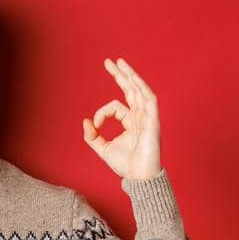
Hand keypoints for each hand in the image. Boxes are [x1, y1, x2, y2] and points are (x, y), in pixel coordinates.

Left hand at [82, 57, 161, 180]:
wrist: (140, 178)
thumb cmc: (125, 165)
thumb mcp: (102, 149)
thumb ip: (92, 136)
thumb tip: (85, 121)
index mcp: (130, 122)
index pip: (115, 107)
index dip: (101, 112)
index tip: (94, 124)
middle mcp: (140, 116)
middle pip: (131, 89)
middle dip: (120, 75)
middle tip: (110, 61)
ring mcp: (148, 117)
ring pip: (140, 90)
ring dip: (130, 75)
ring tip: (120, 62)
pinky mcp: (153, 121)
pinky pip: (149, 100)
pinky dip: (142, 88)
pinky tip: (134, 78)